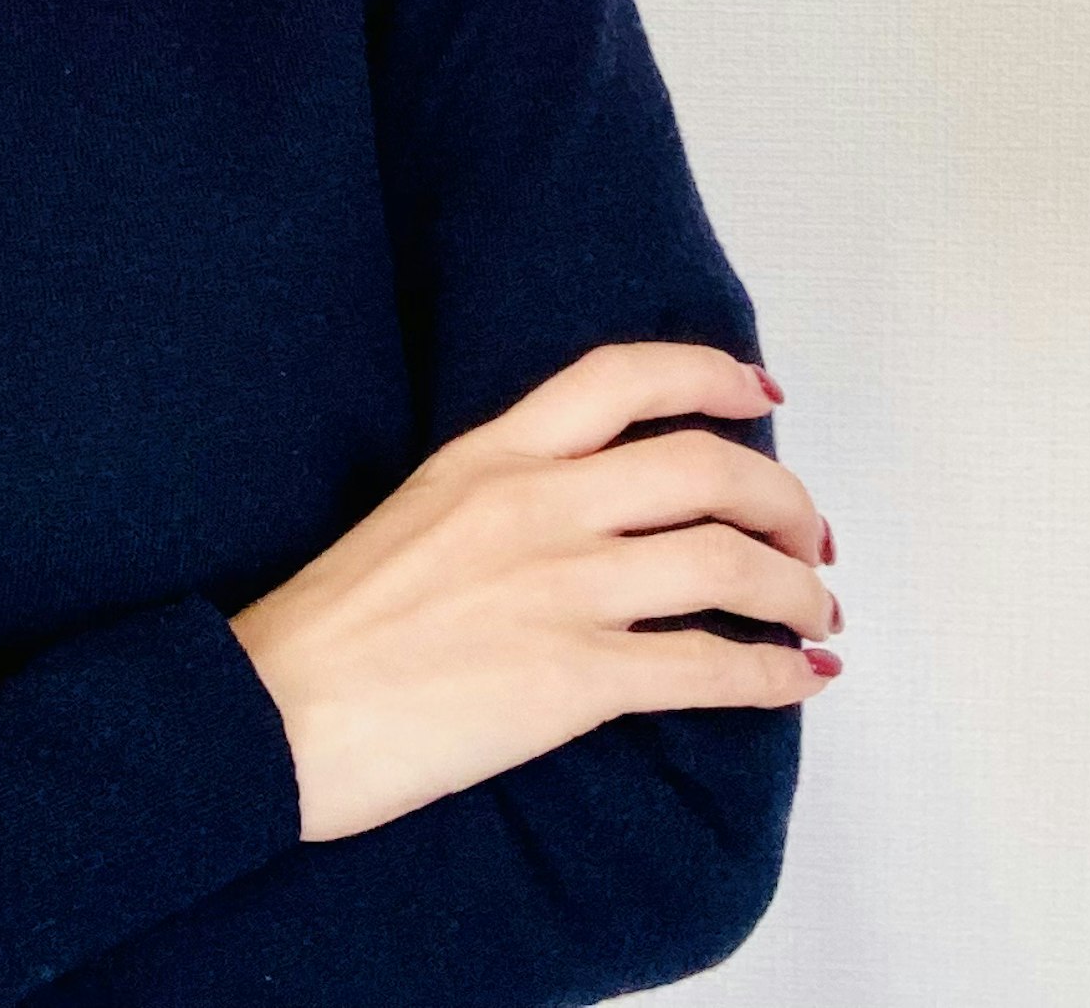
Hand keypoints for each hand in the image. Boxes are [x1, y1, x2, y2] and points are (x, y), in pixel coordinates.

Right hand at [225, 342, 839, 844]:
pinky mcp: (573, 678)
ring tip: (817, 614)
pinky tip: (797, 680)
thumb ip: (500, 497)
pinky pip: (707, 666)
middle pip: (706, 467)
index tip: (761, 391)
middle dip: (782, 499)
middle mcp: (538, 505)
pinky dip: (772, 672)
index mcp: (490, 456)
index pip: (622, 377)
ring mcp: (561, 589)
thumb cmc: (326, 630)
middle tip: (807, 536)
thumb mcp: (414, 514)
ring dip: (794, 590)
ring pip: (727, 563)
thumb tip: (582, 516)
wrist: (272, 714)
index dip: (709, 374)